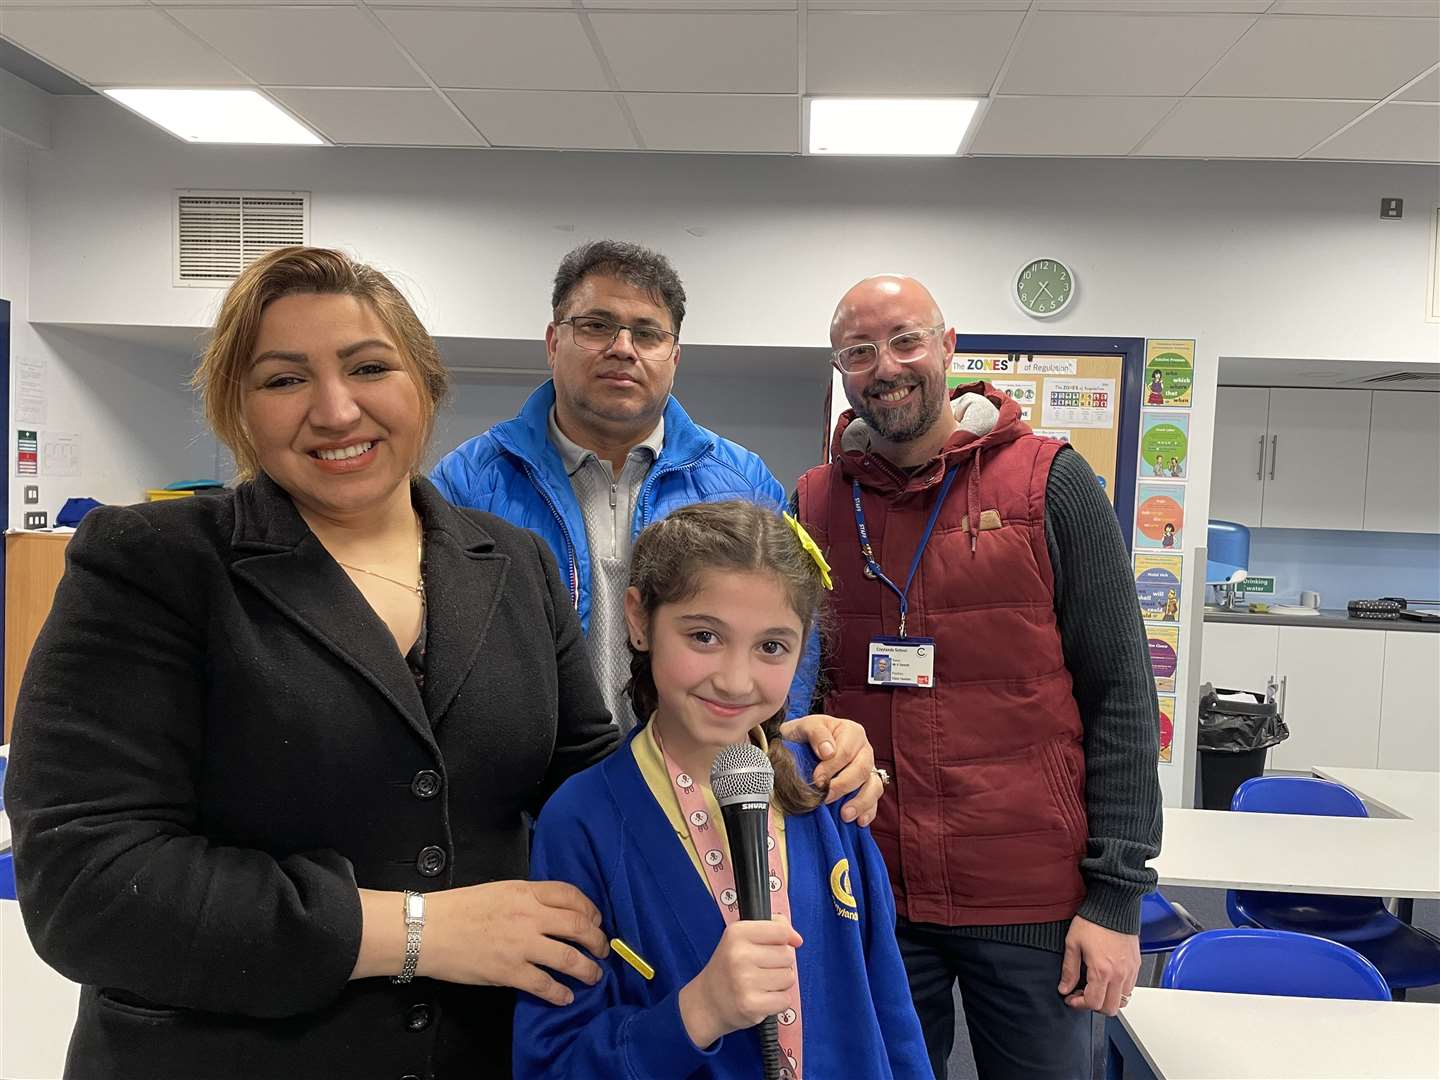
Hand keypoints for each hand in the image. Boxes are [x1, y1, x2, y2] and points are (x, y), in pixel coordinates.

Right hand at [419, 880, 609, 1005]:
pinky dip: (560, 993)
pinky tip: (566, 997)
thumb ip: (526, 899)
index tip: (596, 920)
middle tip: (604, 950)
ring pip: (568, 957)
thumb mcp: (498, 891)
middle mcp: (529, 915)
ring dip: (587, 969)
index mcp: (525, 891)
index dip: (590, 908)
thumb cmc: (458, 908)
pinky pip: (544, 984)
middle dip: (597, 939)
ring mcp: (521, 945)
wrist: (427, 929)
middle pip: (578, 925)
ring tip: (594, 976)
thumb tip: (551, 912)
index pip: (570, 895)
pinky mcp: (509, 971)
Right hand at [679, 917, 802, 1047]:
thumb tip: (797, 939)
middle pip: (788, 955)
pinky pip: (785, 999)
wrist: (707, 1001)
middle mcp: (739, 955)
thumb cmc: (729, 967)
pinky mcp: (751, 1005)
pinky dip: (778, 1001)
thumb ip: (771, 928)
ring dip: (780, 983)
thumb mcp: (741, 937)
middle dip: (781, 963)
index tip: (780, 945)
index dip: (786, 939)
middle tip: (761, 969)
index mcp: (737, 933)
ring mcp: (744, 981)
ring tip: (760, 984)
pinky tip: (762, 998)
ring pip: (789, 977)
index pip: (781, 931)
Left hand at [780, 713, 882, 825]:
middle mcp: (865, 750)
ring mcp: (869, 769)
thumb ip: (816, 733)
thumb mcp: (804, 726)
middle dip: (843, 786)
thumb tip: (828, 752)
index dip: (831, 768)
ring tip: (845, 815)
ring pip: (874, 786)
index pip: (846, 752)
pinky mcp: (868, 786)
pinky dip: (869, 811)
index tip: (817, 780)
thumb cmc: (805, 735)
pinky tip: (859, 821)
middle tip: (825, 798)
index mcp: (852, 732)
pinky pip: (875, 800)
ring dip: (860, 802)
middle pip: (862, 770)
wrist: (803, 744)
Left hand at [1058, 915, 1139, 1015]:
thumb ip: (1069, 970)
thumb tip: (1064, 988)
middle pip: (1110, 1008)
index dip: (1079, 1005)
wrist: (1113, 905)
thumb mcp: (1073, 944)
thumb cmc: (1092, 921)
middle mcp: (1119, 974)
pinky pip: (1130, 988)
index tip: (1071, 998)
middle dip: (1094, 1006)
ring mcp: (1130, 971)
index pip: (1093, 1003)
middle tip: (1082, 994)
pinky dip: (1119, 990)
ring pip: (1122, 1000)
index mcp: (1102, 971)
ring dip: (1108, 999)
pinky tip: (1107, 978)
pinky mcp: (1136, 965)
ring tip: (1095, 986)